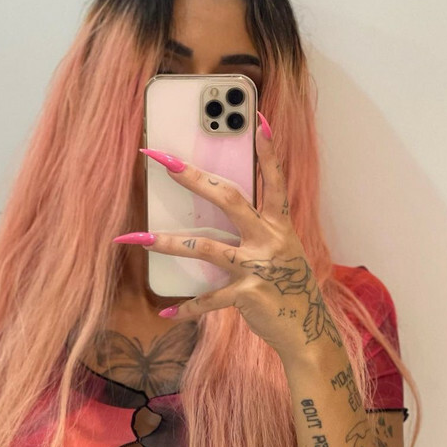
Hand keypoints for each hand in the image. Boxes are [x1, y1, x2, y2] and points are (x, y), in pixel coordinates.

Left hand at [113, 114, 341, 362]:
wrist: (307, 330)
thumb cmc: (289, 288)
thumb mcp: (281, 253)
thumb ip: (256, 233)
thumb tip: (218, 219)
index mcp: (279, 226)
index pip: (273, 180)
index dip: (267, 150)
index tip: (258, 117)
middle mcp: (269, 240)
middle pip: (229, 199)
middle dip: (193, 178)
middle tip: (163, 161)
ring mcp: (258, 267)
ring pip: (206, 247)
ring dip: (169, 242)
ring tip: (138, 238)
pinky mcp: (247, 295)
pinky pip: (209, 299)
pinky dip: (186, 308)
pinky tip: (165, 313)